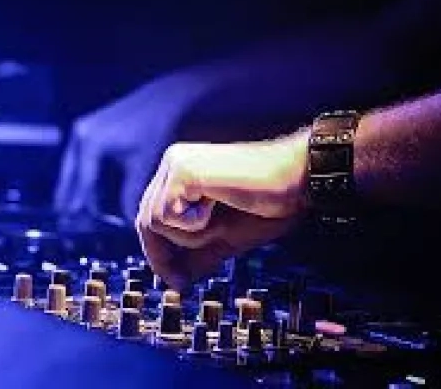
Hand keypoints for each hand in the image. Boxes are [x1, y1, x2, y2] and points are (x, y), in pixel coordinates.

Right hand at [54, 73, 208, 220]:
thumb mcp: (143, 166)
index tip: (92, 227)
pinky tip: (89, 191)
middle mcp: (81, 136)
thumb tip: (127, 221)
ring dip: (76, 191)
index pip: (85, 188)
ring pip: (73, 171)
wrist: (166, 100)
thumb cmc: (157, 132)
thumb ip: (132, 195)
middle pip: (72, 180)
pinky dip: (83, 177)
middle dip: (74, 203)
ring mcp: (83, 131)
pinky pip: (80, 161)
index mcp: (91, 146)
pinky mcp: (88, 129)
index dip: (89, 210)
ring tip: (78, 212)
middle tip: (75, 224)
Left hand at [135, 132, 308, 289]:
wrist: (298, 181)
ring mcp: (177, 163)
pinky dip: (193, 225)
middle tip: (180, 282)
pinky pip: (167, 215)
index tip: (174, 281)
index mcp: (182, 173)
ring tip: (218, 220)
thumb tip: (174, 281)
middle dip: (161, 255)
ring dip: (188, 236)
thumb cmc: (265, 206)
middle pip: (146, 219)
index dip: (157, 252)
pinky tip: (218, 204)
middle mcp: (174, 162)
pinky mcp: (185, 170)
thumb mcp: (224, 238)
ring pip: (155, 220)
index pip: (152, 215)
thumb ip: (196, 255)